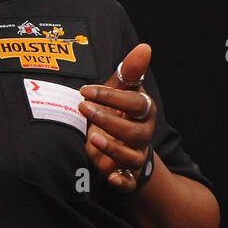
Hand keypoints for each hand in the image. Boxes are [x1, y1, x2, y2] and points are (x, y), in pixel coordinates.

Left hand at [78, 43, 156, 193]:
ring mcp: (135, 155)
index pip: (136, 103)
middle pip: (134, 131)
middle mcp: (142, 134)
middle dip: (108, 121)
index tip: (85, 90)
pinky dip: (121, 181)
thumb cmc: (119, 112)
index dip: (112, 97)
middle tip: (83, 109)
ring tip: (92, 138)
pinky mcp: (126, 175)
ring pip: (131, 155)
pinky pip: (128, 181)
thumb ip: (129, 71)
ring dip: (112, 148)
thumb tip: (145, 46)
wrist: (122, 145)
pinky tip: (110, 177)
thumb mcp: (120, 91)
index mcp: (142, 112)